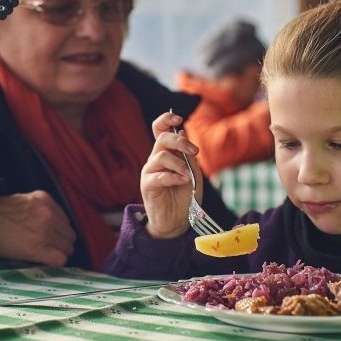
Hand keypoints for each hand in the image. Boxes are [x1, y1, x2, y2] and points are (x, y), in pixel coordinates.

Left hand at [0, 190, 75, 266]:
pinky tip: (47, 219)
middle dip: (62, 247)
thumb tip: (56, 257)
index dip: (58, 260)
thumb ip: (40, 257)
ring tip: (51, 233)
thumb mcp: (18, 257)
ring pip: (69, 229)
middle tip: (53, 246)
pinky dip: (58, 218)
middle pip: (69, 244)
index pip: (63, 259)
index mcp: (36, 248)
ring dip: (62, 233)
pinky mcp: (45, 198)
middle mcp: (45, 229)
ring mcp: (47, 211)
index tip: (54, 258)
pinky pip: (63, 213)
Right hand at [141, 112, 203, 238]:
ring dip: (179, 164)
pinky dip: (174, 176)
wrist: (177, 221)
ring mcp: (149, 172)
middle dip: (180, 142)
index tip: (179, 119)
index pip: (159, 129)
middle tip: (194, 151)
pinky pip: (159, 176)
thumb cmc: (185, 196)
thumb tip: (182, 132)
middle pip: (162, 139)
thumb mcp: (193, 172)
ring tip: (188, 176)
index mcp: (166, 153)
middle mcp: (155, 159)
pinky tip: (184, 181)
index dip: (166, 120)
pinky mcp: (147, 186)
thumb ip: (188, 155)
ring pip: (161, 156)